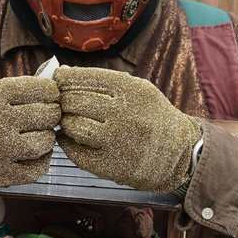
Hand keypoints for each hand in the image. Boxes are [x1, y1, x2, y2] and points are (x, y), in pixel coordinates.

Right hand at [0, 76, 60, 206]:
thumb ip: (17, 89)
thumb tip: (54, 85)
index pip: (42, 89)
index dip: (51, 92)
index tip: (49, 95)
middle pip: (48, 114)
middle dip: (52, 114)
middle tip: (47, 116)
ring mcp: (1, 149)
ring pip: (46, 142)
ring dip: (48, 137)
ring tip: (39, 135)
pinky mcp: (3, 174)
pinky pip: (39, 168)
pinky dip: (42, 160)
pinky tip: (35, 154)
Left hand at [56, 67, 201, 192]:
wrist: (179, 153)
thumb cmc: (153, 116)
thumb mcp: (136, 90)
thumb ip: (100, 80)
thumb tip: (63, 72)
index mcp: (131, 90)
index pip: (83, 78)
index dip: (64, 80)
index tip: (58, 82)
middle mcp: (124, 114)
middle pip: (73, 101)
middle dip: (62, 102)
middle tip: (61, 104)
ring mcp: (117, 141)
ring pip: (72, 126)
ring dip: (66, 123)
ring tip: (71, 121)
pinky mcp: (111, 165)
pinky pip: (76, 152)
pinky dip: (68, 144)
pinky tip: (72, 139)